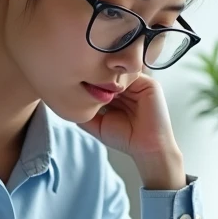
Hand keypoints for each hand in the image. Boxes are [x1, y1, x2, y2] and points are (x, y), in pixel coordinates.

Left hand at [78, 74, 186, 188]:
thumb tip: (68, 103)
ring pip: (120, 71)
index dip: (88, 80)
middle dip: (97, 74)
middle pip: (109, 73)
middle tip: (82, 72)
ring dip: (108, 73)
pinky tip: (109, 81)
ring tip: (94, 75)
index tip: (75, 79)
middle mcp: (127, 88)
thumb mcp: (98, 125)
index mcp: (116, 96)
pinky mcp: (149, 84)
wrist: (146, 147)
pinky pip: (133, 73)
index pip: (100, 81)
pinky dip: (121, 76)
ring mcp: (138, 84)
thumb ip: (85, 114)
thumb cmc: (125, 138)